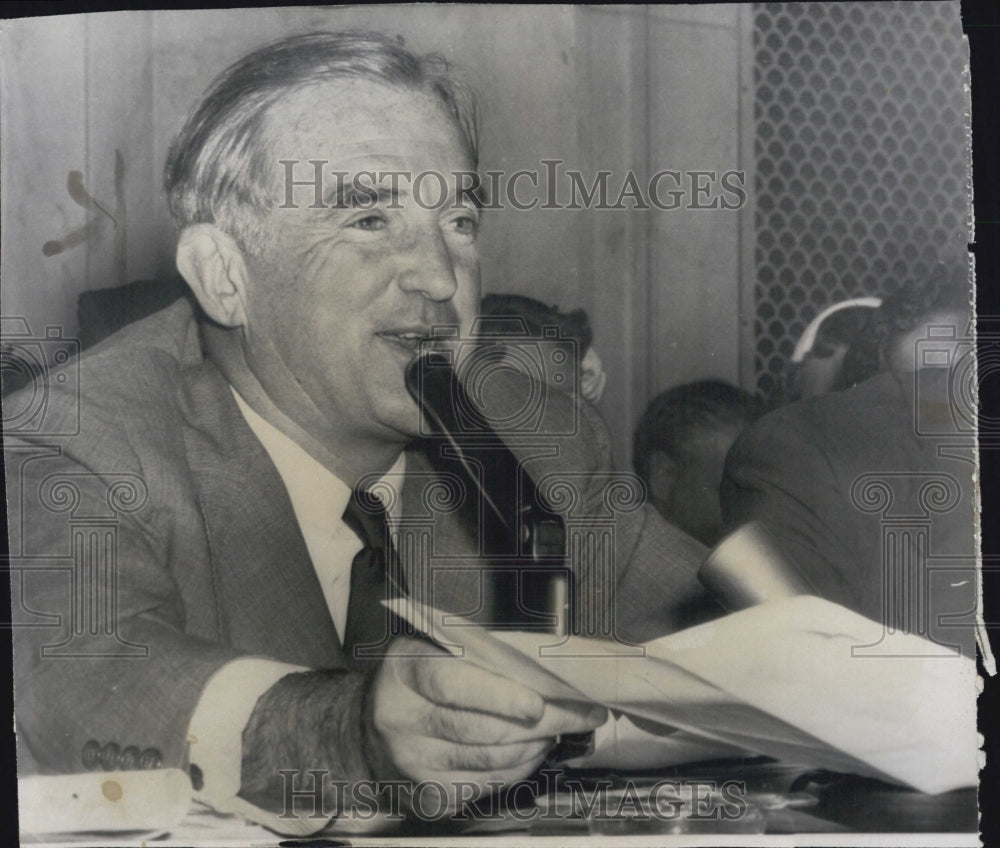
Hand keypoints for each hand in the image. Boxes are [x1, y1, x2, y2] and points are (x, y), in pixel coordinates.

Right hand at [367, 637, 605, 802]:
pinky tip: (534, 750)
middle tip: (582, 713)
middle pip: (482, 729)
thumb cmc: (412, 681)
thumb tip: (542, 667)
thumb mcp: (430, 649)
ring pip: (491, 760)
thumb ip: (474, 654)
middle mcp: (403, 722)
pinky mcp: (429, 798)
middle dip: (543, 723)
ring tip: (563, 727)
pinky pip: (489, 785)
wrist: (362, 732)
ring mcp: (414, 766)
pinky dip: (520, 767)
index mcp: (404, 673)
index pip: (454, 685)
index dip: (501, 697)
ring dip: (537, 745)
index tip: (542, 702)